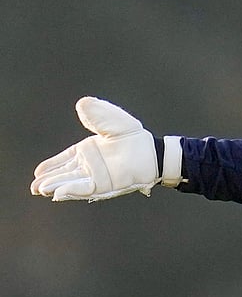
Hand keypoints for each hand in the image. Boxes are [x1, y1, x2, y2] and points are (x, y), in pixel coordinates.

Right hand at [31, 97, 157, 200]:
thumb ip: (96, 114)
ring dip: (56, 186)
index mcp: (88, 151)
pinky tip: (58, 193)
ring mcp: (97, 176)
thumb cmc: (132, 136)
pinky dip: (72, 190)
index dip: (51, 166)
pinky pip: (85, 188)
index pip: (64, 160)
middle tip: (34, 187)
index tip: (37, 173)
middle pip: (64, 174)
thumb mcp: (111, 120)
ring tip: (40, 190)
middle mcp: (90, 165)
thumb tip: (82, 103)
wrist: (151, 151)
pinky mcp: (105, 185)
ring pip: (71, 182)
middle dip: (48, 180)